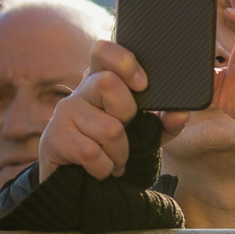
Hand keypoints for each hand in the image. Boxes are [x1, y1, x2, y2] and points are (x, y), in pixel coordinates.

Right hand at [39, 40, 187, 179]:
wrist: (80, 182)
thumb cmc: (116, 147)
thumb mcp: (148, 133)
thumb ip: (167, 122)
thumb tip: (180, 113)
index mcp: (104, 81)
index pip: (103, 51)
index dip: (123, 62)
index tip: (142, 84)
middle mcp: (81, 91)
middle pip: (107, 83)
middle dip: (127, 115)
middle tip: (125, 131)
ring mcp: (64, 112)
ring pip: (109, 129)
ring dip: (120, 153)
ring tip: (115, 158)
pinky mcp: (54, 138)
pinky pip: (91, 153)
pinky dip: (105, 167)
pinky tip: (100, 169)